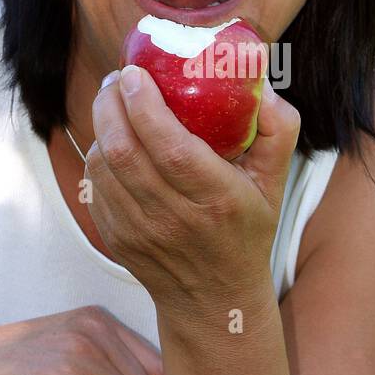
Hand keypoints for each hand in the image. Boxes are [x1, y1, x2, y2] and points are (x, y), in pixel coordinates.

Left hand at [83, 65, 301, 310]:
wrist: (214, 300)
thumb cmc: (247, 231)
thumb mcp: (275, 186)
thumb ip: (279, 132)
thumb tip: (265, 87)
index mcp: (217, 200)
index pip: (171, 148)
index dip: (146, 107)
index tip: (136, 74)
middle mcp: (174, 219)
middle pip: (125, 151)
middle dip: (112, 104)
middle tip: (120, 78)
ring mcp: (139, 232)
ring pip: (103, 165)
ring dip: (102, 125)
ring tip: (114, 101)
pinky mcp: (116, 238)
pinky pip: (96, 185)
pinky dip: (99, 154)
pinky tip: (113, 138)